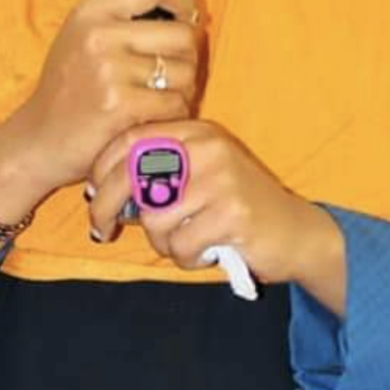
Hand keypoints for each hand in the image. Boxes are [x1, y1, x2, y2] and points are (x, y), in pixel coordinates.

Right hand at [0, 0, 202, 200]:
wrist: (39, 139)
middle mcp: (99, 36)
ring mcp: (109, 72)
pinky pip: (175, 103)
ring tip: (161, 96)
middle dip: (188, 56)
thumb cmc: (65, 84)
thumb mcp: (76, 31)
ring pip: (185, 72)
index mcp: (92, 12)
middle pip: (182, 34)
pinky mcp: (120, 107)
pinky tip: (155, 117)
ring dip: (183, 89)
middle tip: (173, 70)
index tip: (187, 16)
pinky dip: (174, 114)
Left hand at [86, 120, 334, 287]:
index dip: (101, 167)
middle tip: (101, 230)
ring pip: (155, 218)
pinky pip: (181, 244)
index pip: (131, 139)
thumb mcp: (200, 175)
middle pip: (133, 174)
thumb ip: (160, 173)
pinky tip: (204, 253)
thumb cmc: (236, 207)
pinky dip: (186, 258)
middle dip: (105, 207)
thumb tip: (100, 192)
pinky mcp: (233, 213)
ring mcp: (222, 178)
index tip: (92, 193)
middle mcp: (207, 148)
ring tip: (183, 243)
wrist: (297, 232)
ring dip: (161, 242)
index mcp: (196, 132)